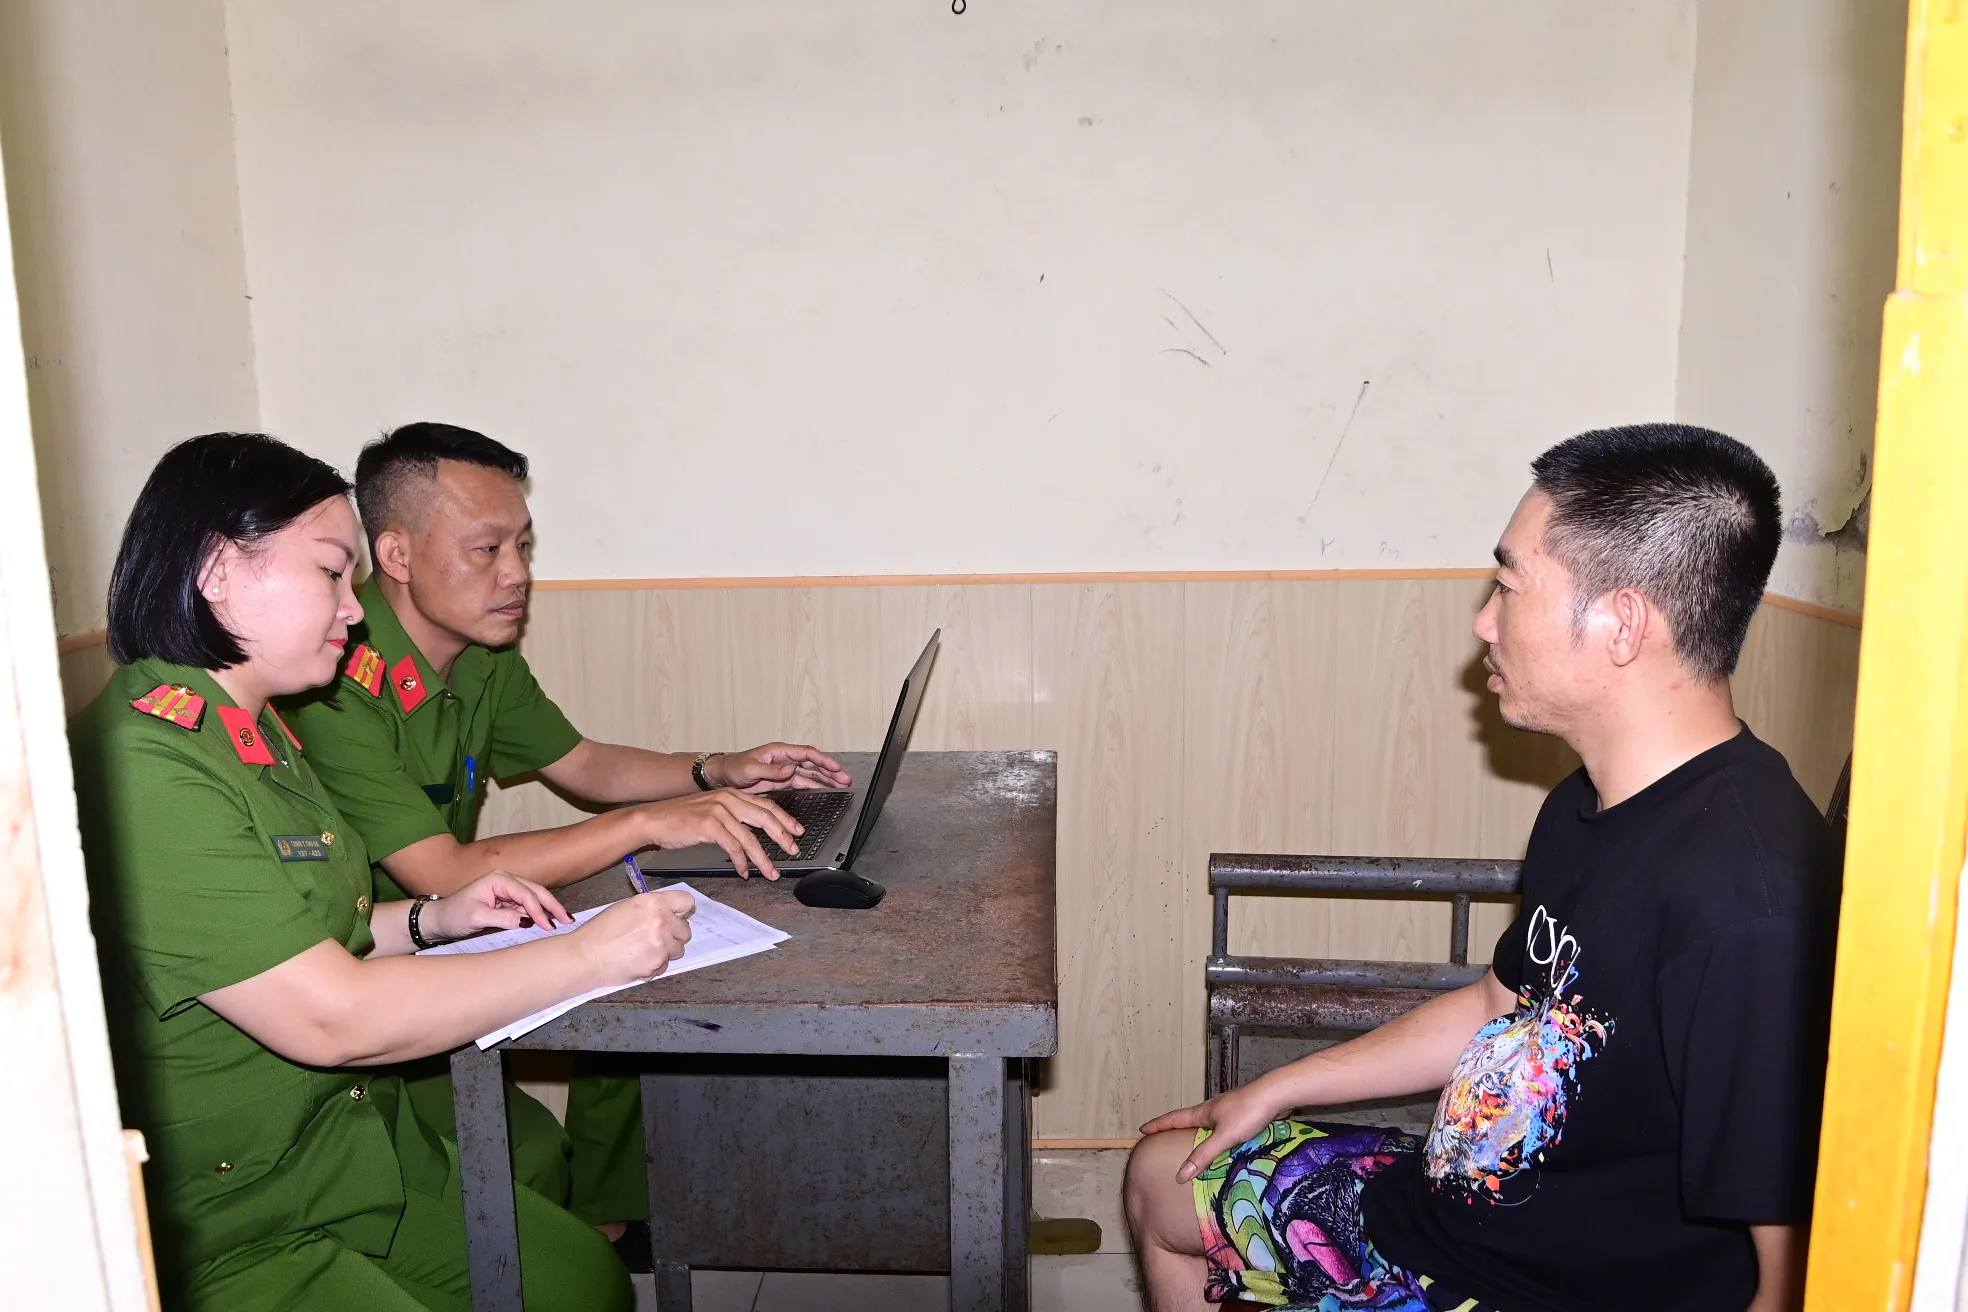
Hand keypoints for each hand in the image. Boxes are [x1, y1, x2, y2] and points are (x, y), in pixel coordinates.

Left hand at [423, 870, 568, 942]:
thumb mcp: (476, 917)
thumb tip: (526, 921)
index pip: (525, 893)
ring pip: (534, 899)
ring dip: (548, 911)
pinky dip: (538, 915)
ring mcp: (507, 892)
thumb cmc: (453, 915)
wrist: (438, 920)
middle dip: (552, 905)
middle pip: (536, 891)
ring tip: (563, 922)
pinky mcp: (506, 903)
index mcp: (498, 879)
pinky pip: (527, 908)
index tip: (548, 925)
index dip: (539, 909)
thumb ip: (502, 918)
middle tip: (568, 920)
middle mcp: (505, 882)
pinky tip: (548, 923)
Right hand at [577, 888, 695, 984]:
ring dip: (665, 952)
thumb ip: (651, 909)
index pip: (686, 901)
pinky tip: (637, 962)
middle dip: (674, 935)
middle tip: (655, 939)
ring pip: (678, 950)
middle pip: (686, 930)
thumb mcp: (626, 907)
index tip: (676, 917)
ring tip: (643, 951)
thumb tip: (668, 913)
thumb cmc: (601, 931)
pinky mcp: (657, 963)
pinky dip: (654, 966)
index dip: (681, 911)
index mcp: (653, 902)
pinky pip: (665, 966)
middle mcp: (662, 920)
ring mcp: (661, 943)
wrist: (585, 956)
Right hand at [638, 790, 804, 879]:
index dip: (784, 818)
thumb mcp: (711, 810)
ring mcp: (719, 811)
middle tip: (794, 850)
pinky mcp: (709, 825)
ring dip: (763, 858)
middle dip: (783, 836)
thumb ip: (732, 816)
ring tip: (772, 871)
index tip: (797, 831)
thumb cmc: (679, 818)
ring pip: (750, 837)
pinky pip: (733, 847)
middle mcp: (728, 799)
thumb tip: (751, 832)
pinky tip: (744, 872)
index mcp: (732, 794)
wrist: (653, 819)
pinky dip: (741, 862)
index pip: (766, 805)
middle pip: (765, 817)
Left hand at [707, 743, 851, 791]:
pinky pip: (801, 783)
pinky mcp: (780, 782)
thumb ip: (771, 770)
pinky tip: (823, 790)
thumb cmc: (733, 768)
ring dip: (825, 779)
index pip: (807, 754)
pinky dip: (813, 786)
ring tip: (841, 784)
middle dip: (830, 770)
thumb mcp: (751, 769)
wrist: (721, 777)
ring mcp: (783, 771)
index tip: (836, 768)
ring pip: (810, 774)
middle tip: (846, 778)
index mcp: (779, 752)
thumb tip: (792, 769)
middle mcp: (784, 760)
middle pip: (813, 763)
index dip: (823, 760)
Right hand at [1139, 1080, 1285, 1182]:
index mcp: (1203, 1112)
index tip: (1143, 1129)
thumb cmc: (1248, 1112)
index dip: (1158, 1125)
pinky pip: (1222, 1129)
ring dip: (1197, 1134)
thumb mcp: (1224, 1137)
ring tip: (1192, 1145)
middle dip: (1175, 1129)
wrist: (1276, 1095)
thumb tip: (1180, 1176)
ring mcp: (1227, 1112)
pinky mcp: (1242, 1116)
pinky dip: (1216, 1138)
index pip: (1173, 1119)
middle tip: (1164, 1137)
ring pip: (1207, 1124)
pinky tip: (1223, 1147)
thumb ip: (1203, 1155)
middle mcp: (1212, 1110)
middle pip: (1188, 1120)